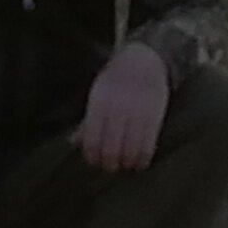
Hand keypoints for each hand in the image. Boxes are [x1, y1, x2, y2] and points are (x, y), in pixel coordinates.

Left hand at [76, 42, 170, 172]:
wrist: (145, 59)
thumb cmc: (116, 80)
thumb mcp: (98, 94)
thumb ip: (88, 119)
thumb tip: (73, 144)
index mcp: (99, 102)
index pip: (91, 137)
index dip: (92, 155)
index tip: (94, 162)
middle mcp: (117, 107)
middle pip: (110, 146)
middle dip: (109, 162)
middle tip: (110, 167)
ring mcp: (137, 111)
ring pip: (130, 148)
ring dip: (126, 162)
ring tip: (125, 166)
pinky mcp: (154, 115)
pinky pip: (148, 143)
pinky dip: (143, 157)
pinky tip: (140, 163)